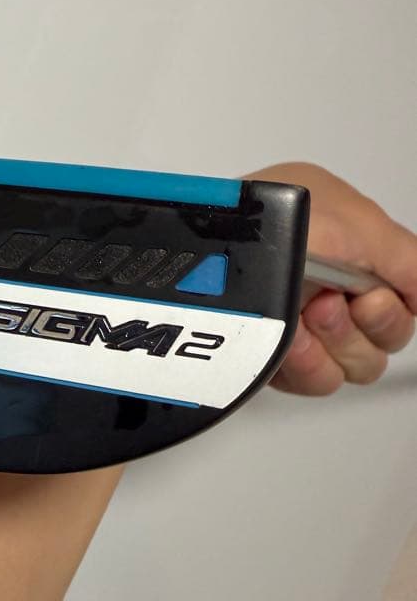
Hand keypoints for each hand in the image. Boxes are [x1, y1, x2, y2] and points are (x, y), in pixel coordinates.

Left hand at [244, 163, 416, 395]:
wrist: (204, 256)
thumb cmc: (260, 219)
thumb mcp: (354, 222)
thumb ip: (408, 259)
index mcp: (348, 240)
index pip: (405, 295)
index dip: (394, 308)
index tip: (371, 299)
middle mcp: (327, 278)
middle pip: (385, 338)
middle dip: (362, 326)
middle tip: (329, 304)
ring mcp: (301, 317)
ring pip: (356, 365)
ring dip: (335, 344)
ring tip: (306, 316)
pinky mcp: (275, 352)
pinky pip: (317, 381)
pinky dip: (308, 364)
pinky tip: (289, 342)